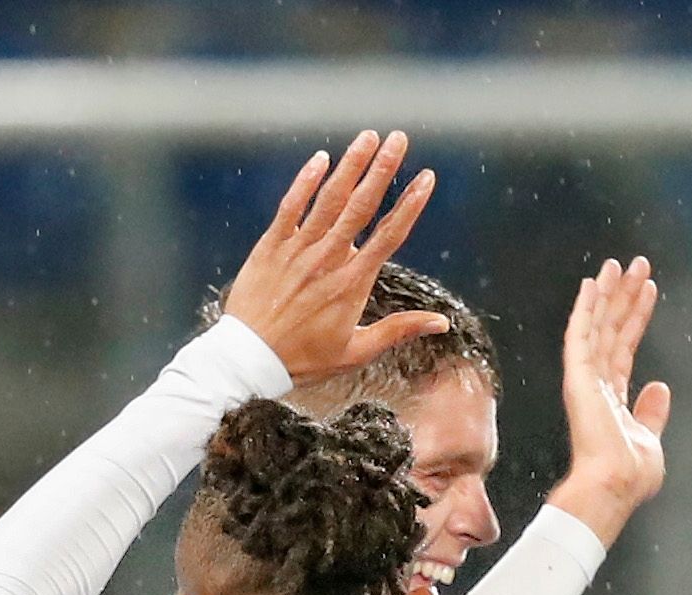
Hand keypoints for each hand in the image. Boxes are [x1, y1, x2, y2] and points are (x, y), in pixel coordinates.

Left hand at [217, 133, 445, 388]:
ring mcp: (298, 249)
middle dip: (383, 169)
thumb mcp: (356, 352)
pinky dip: (306, 181)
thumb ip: (398, 330)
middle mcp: (328, 259)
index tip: (426, 177)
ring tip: (368, 137)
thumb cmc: (304, 359)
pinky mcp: (271, 245)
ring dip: (350, 165)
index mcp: (352, 284)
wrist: (249, 359)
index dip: (410, 204)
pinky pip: (291, 205)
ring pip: (329, 198)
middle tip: (399, 138)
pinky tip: (322, 158)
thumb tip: (442, 323)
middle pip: (361, 206)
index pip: (389, 235)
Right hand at [546, 256, 673, 543]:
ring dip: (609, 293)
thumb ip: (651, 412)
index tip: (649, 290)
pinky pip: (581, 335)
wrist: (613, 488)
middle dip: (625, 296)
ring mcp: (586, 380)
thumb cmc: (630, 477)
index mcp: (611, 400)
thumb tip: (660, 385)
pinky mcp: (578, 378)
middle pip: (612, 329)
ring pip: (598, 325)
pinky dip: (586, 308)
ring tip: (621, 263)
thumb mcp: (650, 440)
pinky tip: (593, 284)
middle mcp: (596, 385)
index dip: (636, 317)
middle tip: (638, 263)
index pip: (625, 348)